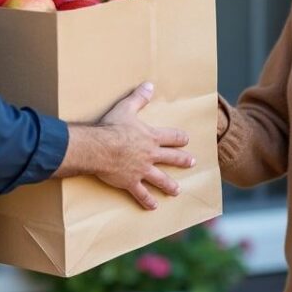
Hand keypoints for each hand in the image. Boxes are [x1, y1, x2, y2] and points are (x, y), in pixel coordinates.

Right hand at [97, 82, 194, 208]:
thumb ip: (139, 98)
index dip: (180, 138)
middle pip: (171, 158)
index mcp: (151, 137)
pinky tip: (153, 206)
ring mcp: (142, 170)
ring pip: (160, 179)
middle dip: (182, 160)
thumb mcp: (126, 108)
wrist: (99, 148)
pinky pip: (142, 193)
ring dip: (169, 185)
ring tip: (176, 190)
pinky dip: (147, 200)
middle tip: (192, 163)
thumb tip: (149, 85)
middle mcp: (150, 155)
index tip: (186, 140)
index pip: (171, 137)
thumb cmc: (112, 127)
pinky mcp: (131, 182)